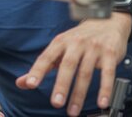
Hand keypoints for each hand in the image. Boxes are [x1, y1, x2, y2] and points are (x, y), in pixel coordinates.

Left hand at [15, 14, 130, 115]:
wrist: (107, 22)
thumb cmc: (79, 39)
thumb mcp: (59, 48)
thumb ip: (42, 66)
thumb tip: (22, 83)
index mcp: (60, 42)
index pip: (46, 57)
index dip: (37, 70)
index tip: (31, 84)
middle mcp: (76, 43)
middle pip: (67, 65)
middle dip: (61, 85)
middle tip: (56, 103)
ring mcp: (94, 48)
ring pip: (85, 72)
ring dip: (79, 94)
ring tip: (73, 110)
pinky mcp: (109, 53)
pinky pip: (107, 73)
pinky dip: (105, 89)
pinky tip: (102, 102)